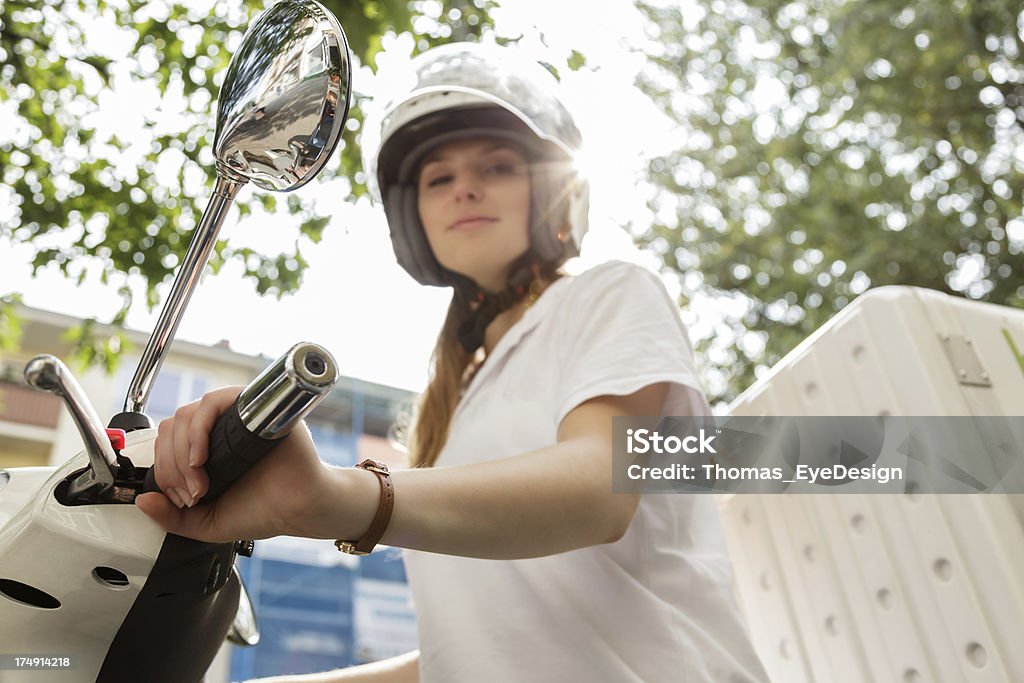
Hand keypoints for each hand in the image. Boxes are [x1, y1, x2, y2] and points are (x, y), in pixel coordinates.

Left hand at [135, 386, 340, 542]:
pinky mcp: (254, 408)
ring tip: (199, 480)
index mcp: (207, 449)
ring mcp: (236, 417)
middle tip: (192, 493)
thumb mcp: (206, 522)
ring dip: (183, 450)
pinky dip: (199, 427)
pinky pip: (216, 401)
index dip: (165, 470)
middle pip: (174, 427)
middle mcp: (220, 429)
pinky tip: (201, 458)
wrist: (299, 508)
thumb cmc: (263, 511)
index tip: (182, 498)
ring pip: (190, 414)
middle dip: (172, 465)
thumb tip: (142, 500)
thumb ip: (172, 518)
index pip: (169, 443)